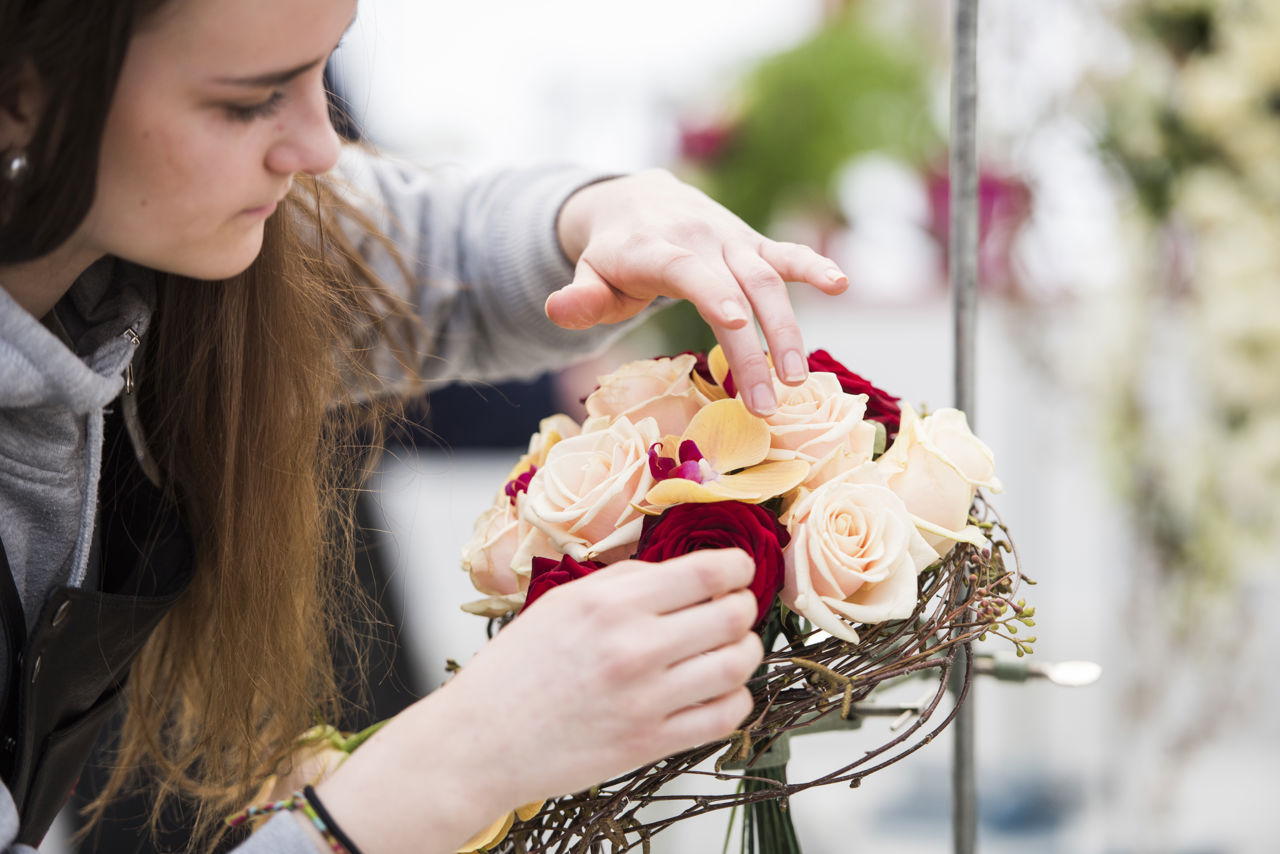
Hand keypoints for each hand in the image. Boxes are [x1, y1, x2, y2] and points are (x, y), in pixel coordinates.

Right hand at [316, 549, 762, 852]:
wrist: (484, 740)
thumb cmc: (519, 668)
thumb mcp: (564, 601)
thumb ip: (626, 580)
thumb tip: (682, 571)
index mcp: (611, 604)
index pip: (706, 573)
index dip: (737, 567)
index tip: (740, 569)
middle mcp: (634, 648)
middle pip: (731, 617)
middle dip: (743, 607)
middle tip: (735, 608)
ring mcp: (646, 699)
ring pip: (736, 666)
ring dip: (746, 651)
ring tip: (733, 647)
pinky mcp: (651, 743)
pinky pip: (724, 717)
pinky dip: (736, 699)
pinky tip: (720, 690)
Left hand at [548, 170, 848, 415]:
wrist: (637, 200)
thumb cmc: (612, 255)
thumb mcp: (588, 275)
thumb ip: (579, 297)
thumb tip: (558, 310)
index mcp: (654, 248)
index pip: (688, 270)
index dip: (713, 293)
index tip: (736, 325)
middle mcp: (699, 240)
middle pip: (737, 289)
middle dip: (756, 345)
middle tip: (767, 404)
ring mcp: (731, 239)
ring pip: (768, 279)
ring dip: (788, 329)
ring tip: (797, 379)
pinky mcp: (752, 243)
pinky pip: (785, 253)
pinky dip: (813, 266)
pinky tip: (841, 284)